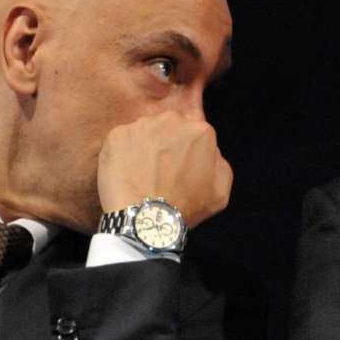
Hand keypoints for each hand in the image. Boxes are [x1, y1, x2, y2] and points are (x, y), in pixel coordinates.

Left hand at [97, 111, 232, 227]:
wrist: (146, 219)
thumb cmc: (186, 207)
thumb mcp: (220, 190)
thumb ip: (218, 163)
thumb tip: (209, 152)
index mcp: (200, 131)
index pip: (194, 135)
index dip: (187, 153)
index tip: (180, 169)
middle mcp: (172, 120)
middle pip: (170, 128)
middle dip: (167, 145)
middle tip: (161, 171)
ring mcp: (143, 126)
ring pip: (146, 132)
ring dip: (145, 148)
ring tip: (142, 174)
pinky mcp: (118, 134)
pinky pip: (123, 140)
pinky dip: (123, 153)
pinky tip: (126, 173)